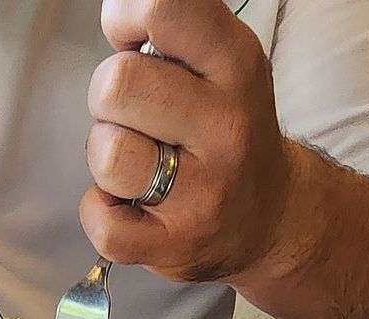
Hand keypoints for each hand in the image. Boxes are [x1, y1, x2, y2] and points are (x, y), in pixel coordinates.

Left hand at [82, 0, 294, 282]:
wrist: (269, 219)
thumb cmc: (224, 131)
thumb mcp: (221, 65)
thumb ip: (173, 34)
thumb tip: (117, 16)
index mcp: (236, 66)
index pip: (164, 9)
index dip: (125, 18)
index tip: (131, 41)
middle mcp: (226, 127)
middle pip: (117, 85)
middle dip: (107, 97)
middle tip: (132, 116)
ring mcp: (202, 193)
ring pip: (106, 154)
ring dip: (103, 155)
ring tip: (135, 162)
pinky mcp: (174, 245)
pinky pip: (100, 220)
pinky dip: (99, 210)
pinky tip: (127, 204)